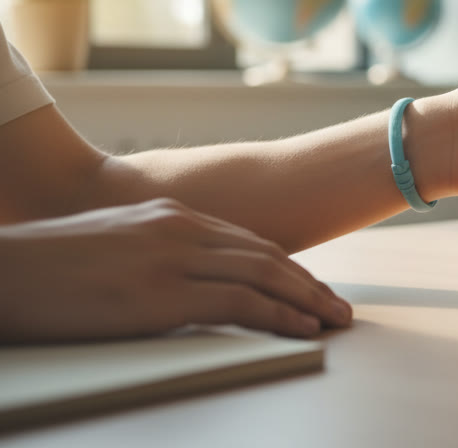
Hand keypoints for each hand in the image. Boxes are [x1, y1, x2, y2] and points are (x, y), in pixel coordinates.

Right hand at [0, 199, 351, 342]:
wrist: (2, 272)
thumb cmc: (45, 265)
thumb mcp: (113, 243)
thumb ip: (154, 251)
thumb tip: (180, 276)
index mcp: (169, 214)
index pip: (246, 240)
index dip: (286, 265)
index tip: (311, 286)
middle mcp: (180, 229)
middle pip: (267, 254)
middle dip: (308, 283)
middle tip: (339, 306)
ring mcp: (173, 259)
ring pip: (265, 275)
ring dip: (308, 300)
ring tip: (335, 320)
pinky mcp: (162, 295)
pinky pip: (242, 303)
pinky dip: (282, 315)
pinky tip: (304, 329)